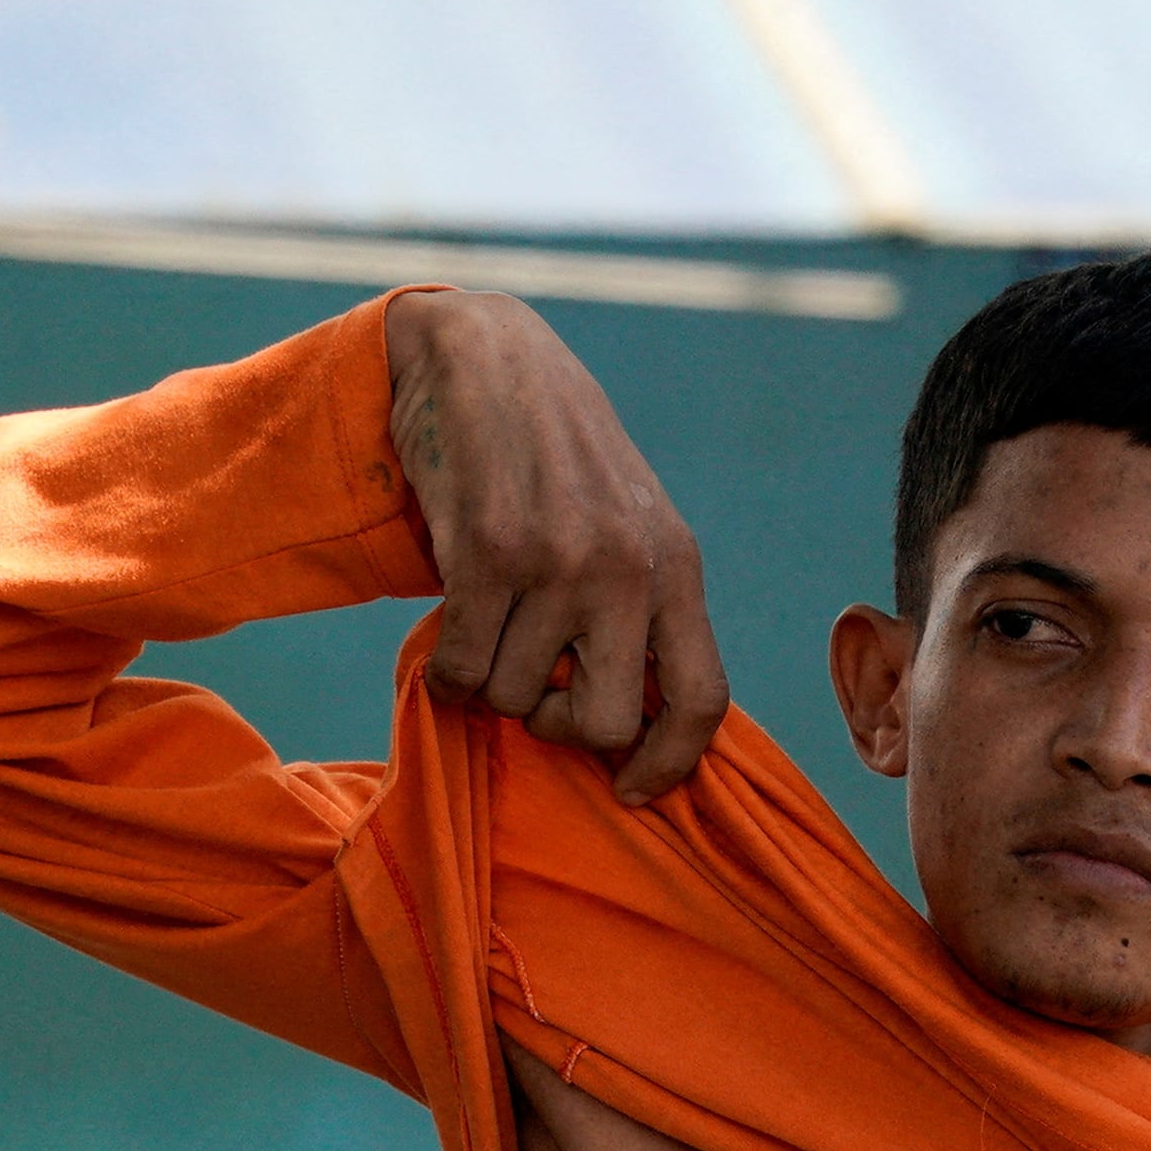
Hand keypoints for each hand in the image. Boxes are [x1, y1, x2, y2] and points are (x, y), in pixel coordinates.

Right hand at [385, 288, 730, 805]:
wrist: (486, 359)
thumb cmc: (556, 458)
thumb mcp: (630, 525)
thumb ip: (643, 609)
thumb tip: (628, 725)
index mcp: (676, 568)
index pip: (702, 700)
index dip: (669, 764)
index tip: (629, 790)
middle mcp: (628, 568)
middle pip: (601, 723)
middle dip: (556, 726)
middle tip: (535, 688)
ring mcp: (559, 560)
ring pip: (516, 699)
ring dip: (491, 681)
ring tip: (490, 622)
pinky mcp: (487, 552)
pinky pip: (463, 670)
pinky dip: (448, 674)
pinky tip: (449, 636)